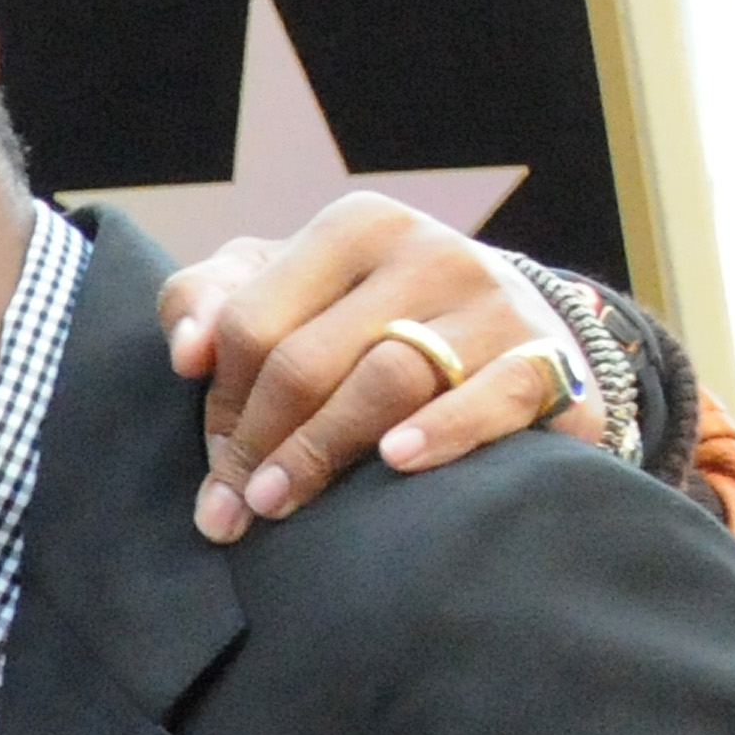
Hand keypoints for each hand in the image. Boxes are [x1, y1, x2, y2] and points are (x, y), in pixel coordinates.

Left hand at [163, 193, 583, 542]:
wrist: (516, 334)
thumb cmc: (369, 320)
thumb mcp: (283, 290)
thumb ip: (211, 300)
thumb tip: (186, 352)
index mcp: (355, 227)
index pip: (252, 323)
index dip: (220, 405)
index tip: (215, 467)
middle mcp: (428, 250)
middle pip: (307, 359)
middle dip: (257, 442)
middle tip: (236, 507)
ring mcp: (493, 301)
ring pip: (386, 380)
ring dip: (321, 451)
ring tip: (279, 504)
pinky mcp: (547, 358)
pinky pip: (492, 396)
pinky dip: (442, 431)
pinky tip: (395, 461)